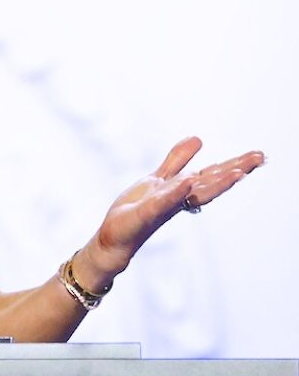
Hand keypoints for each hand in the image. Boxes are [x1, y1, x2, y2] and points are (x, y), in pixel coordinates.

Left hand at [84, 136, 264, 279]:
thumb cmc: (137, 209)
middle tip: (261, 157)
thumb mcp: (159, 178)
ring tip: (238, 172)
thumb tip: (199, 138)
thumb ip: (177, 160)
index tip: (259, 154)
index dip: (236, 164)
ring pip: (195, 193)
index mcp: (183, 190)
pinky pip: (164, 201)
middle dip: (236, 170)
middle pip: (212, 182)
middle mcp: (180, 198)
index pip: (213, 174)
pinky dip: (177, 192)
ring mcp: (165, 206)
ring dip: (216, 183)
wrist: (115, 236)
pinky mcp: (147, 213)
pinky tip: (188, 181)